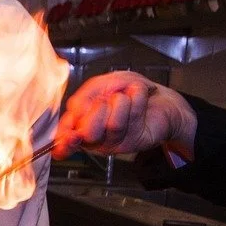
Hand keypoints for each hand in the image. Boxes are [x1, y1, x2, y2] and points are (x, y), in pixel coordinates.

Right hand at [52, 71, 197, 159]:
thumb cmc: (129, 91)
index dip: (64, 140)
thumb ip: (86, 93)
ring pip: (112, 125)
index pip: (65, 137)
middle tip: (104, 100)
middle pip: (87, 133)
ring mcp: (114, 141)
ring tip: (125, 97)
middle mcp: (95, 136)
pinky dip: (136, 96)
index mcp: (81, 123)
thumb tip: (76, 109)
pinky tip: (139, 96)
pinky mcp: (134, 142)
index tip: (70, 136)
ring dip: (120, 101)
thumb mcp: (103, 83)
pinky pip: (132, 118)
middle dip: (97, 109)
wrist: (161, 98)